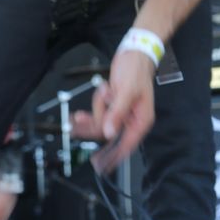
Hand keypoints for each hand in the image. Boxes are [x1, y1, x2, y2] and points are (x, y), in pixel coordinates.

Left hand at [82, 49, 155, 174]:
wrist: (134, 54)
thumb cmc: (136, 71)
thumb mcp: (127, 92)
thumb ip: (117, 113)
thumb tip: (108, 133)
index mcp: (141, 121)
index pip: (125, 145)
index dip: (113, 156)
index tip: (100, 165)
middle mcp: (131, 119)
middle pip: (108, 132)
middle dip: (95, 122)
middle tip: (78, 120)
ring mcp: (121, 112)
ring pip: (102, 120)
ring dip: (98, 106)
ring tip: (104, 90)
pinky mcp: (113, 104)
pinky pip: (100, 109)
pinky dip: (98, 100)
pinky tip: (104, 88)